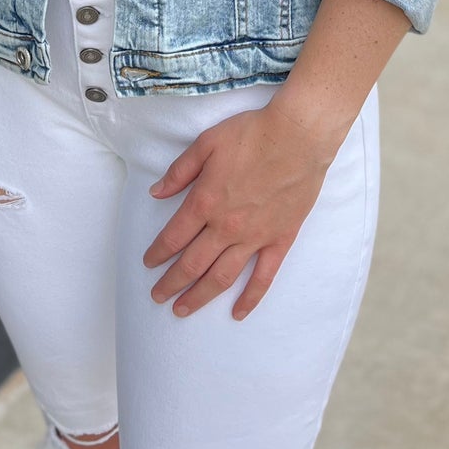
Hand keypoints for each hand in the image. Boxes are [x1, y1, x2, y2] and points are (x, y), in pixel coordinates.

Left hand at [142, 103, 336, 319]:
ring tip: (182, 310)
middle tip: (157, 297)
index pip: (173, 237)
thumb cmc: (252, 134)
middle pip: (192, 264)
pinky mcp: (280, 240)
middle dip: (171, 284)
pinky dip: (250, 298)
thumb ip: (179, 172)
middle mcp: (226, 227)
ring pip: (221, 277)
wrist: (299, 136)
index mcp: (205, 202)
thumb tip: (155, 192)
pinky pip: (263, 277)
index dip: (158, 253)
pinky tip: (238, 313)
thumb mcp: (206, 143)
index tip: (148, 263)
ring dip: (199, 297)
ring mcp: (254, 237)